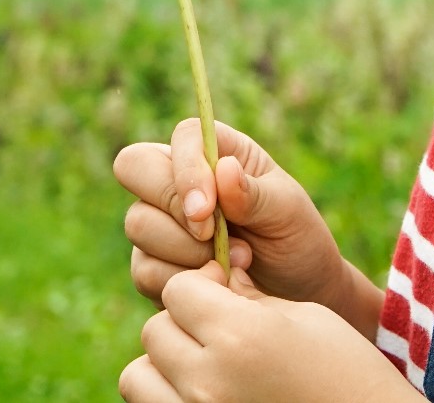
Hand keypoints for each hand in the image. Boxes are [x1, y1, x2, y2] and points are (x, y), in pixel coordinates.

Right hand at [114, 120, 351, 317]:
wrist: (298, 295)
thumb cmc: (296, 241)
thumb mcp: (288, 212)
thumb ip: (253, 193)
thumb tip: (223, 169)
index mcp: (216, 151)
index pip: (181, 138)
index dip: (186, 170)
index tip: (209, 211)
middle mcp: (178, 179)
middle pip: (135, 167)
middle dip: (174, 210)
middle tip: (213, 238)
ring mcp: (160, 221)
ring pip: (137, 224)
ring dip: (184, 252)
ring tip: (234, 265)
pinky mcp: (154, 264)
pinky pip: (144, 270)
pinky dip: (180, 283)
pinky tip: (215, 285)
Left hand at [119, 262, 415, 402]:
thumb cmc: (346, 370)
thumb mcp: (302, 318)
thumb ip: (246, 297)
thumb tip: (209, 277)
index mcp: (240, 338)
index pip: (178, 290)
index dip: (202, 285)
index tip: (226, 290)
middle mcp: (209, 382)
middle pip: (155, 330)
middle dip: (182, 322)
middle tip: (219, 329)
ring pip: (138, 374)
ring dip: (164, 363)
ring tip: (203, 363)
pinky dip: (165, 394)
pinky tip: (203, 389)